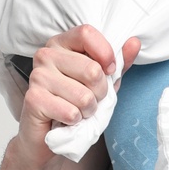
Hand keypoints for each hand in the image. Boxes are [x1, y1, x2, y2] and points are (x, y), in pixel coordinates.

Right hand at [15, 24, 140, 162]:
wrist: (47, 136)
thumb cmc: (75, 104)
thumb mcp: (102, 81)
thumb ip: (118, 62)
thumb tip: (134, 42)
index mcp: (62, 43)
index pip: (87, 33)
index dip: (105, 54)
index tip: (109, 70)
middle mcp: (46, 55)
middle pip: (92, 70)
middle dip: (100, 93)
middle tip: (89, 100)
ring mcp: (38, 76)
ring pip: (83, 96)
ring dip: (88, 110)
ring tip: (77, 111)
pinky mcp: (33, 99)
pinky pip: (71, 112)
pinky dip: (75, 122)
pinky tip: (65, 120)